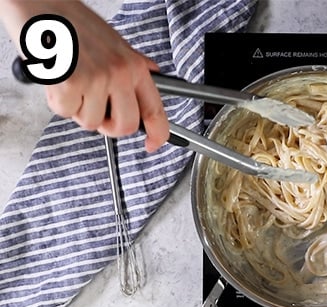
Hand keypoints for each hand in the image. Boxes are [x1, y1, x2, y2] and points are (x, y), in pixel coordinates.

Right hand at [0, 0, 167, 151]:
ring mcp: (97, 79)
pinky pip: (66, 111)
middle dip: (107, 125)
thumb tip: (150, 73)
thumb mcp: (114, 41)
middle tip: (94, 110)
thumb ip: (133, 63)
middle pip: (125, 126)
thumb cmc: (72, 20)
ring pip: (91, 121)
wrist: (41, 3)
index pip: (155, 110)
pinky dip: (57, 100)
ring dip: (76, 108)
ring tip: (70, 82)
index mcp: (134, 66)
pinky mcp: (72, 83)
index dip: (158, 134)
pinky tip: (57, 78)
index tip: (152, 144)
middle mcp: (120, 74)